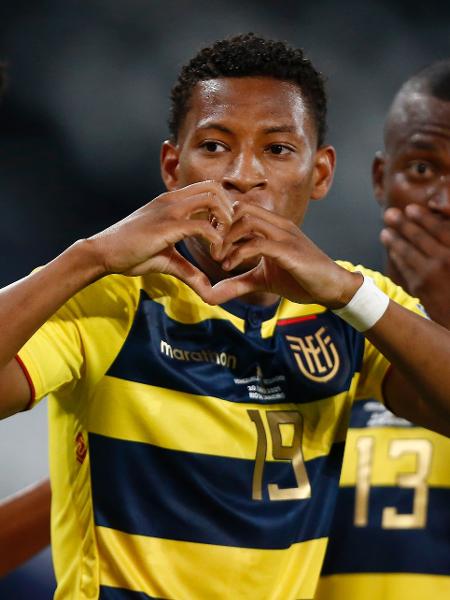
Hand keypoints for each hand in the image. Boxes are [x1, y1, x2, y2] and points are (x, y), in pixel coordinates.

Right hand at [89, 181, 233, 299]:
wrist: (103, 252)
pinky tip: (214, 256)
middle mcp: (173, 199)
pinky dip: (216, 240)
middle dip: (229, 211)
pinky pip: (202, 227)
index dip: (223, 207)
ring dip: (225, 222)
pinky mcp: (168, 226)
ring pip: (213, 200)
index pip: (208, 188)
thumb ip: (190, 271)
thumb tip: (208, 290)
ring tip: (223, 246)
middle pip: (215, 188)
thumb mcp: (167, 259)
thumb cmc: (130, 254)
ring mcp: (170, 210)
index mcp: (172, 201)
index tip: (224, 232)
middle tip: (229, 237)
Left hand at [209, 202, 361, 306]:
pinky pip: (258, 243)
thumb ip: (238, 283)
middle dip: (221, 229)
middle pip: (240, 209)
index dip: (222, 225)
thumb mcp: (262, 280)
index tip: (213, 246)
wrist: (333, 287)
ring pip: (247, 221)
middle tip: (213, 252)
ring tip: (221, 260)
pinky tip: (230, 267)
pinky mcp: (290, 251)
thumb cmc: (301, 280)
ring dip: (227, 240)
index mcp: (273, 226)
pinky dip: (238, 254)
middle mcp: (279, 225)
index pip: (241, 209)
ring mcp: (285, 236)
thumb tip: (211, 295)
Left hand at [381, 204, 449, 326]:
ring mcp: (431, 274)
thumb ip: (449, 234)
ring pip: (408, 252)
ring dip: (394, 240)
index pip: (439, 228)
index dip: (423, 217)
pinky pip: (404, 267)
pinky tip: (392, 251)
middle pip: (419, 237)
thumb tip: (439, 210)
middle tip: (389, 214)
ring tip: (385, 232)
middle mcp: (446, 260)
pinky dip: (397, 257)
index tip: (410, 208)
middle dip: (402, 224)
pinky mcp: (420, 287)